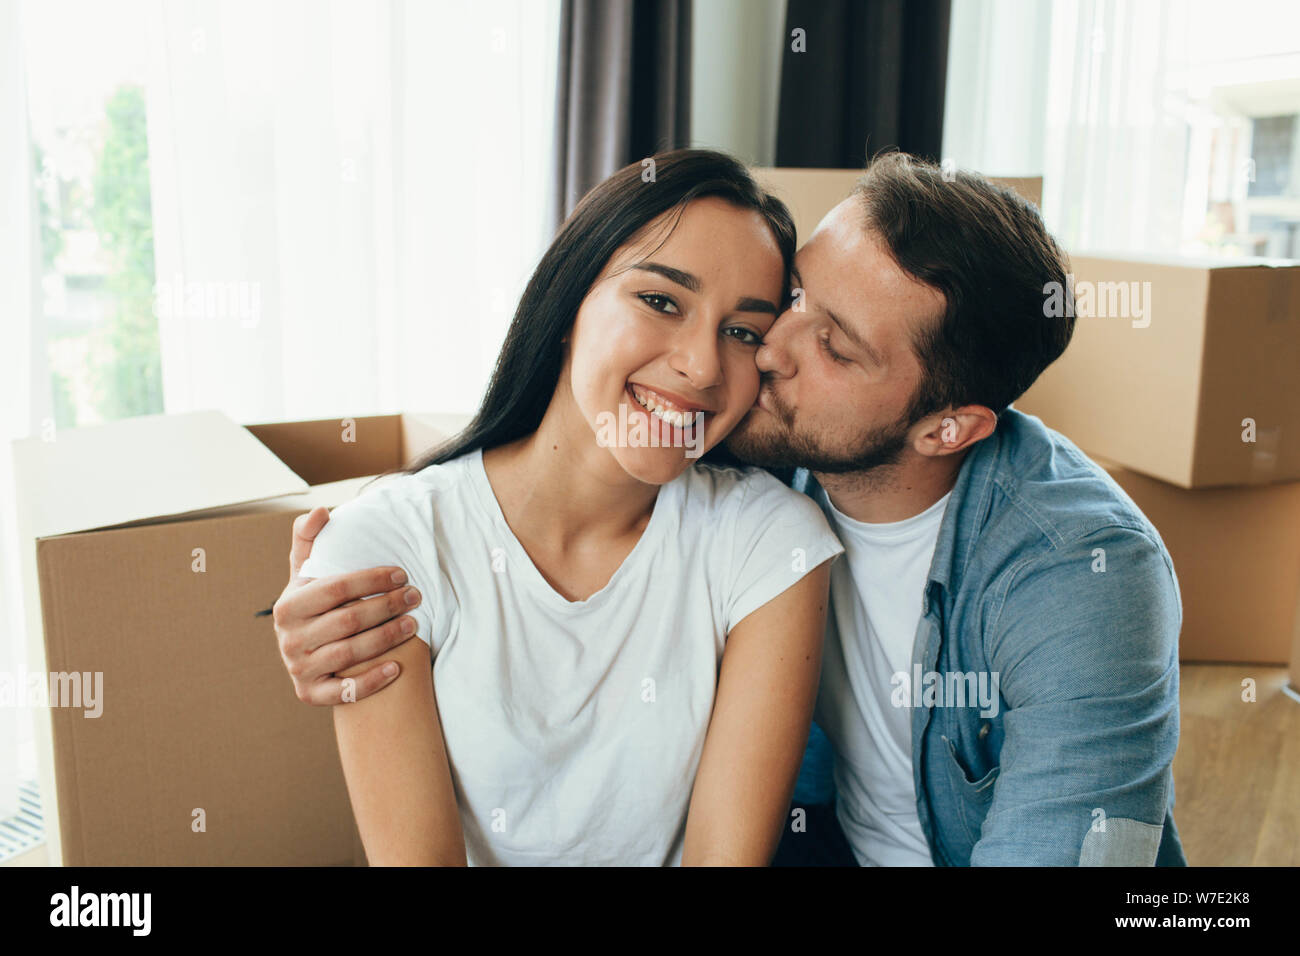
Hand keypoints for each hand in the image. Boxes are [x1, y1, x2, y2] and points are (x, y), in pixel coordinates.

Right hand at [272, 505, 423, 704]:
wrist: (304, 648)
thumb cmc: (314, 601)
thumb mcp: (305, 570)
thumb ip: (309, 538)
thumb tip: (321, 511)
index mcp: (288, 605)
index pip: (336, 588)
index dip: (372, 579)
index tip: (402, 573)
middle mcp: (289, 639)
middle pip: (348, 621)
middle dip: (387, 607)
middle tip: (416, 596)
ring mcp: (298, 669)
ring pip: (350, 654)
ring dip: (387, 638)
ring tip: (415, 624)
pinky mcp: (309, 693)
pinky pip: (343, 692)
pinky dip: (371, 682)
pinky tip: (397, 668)